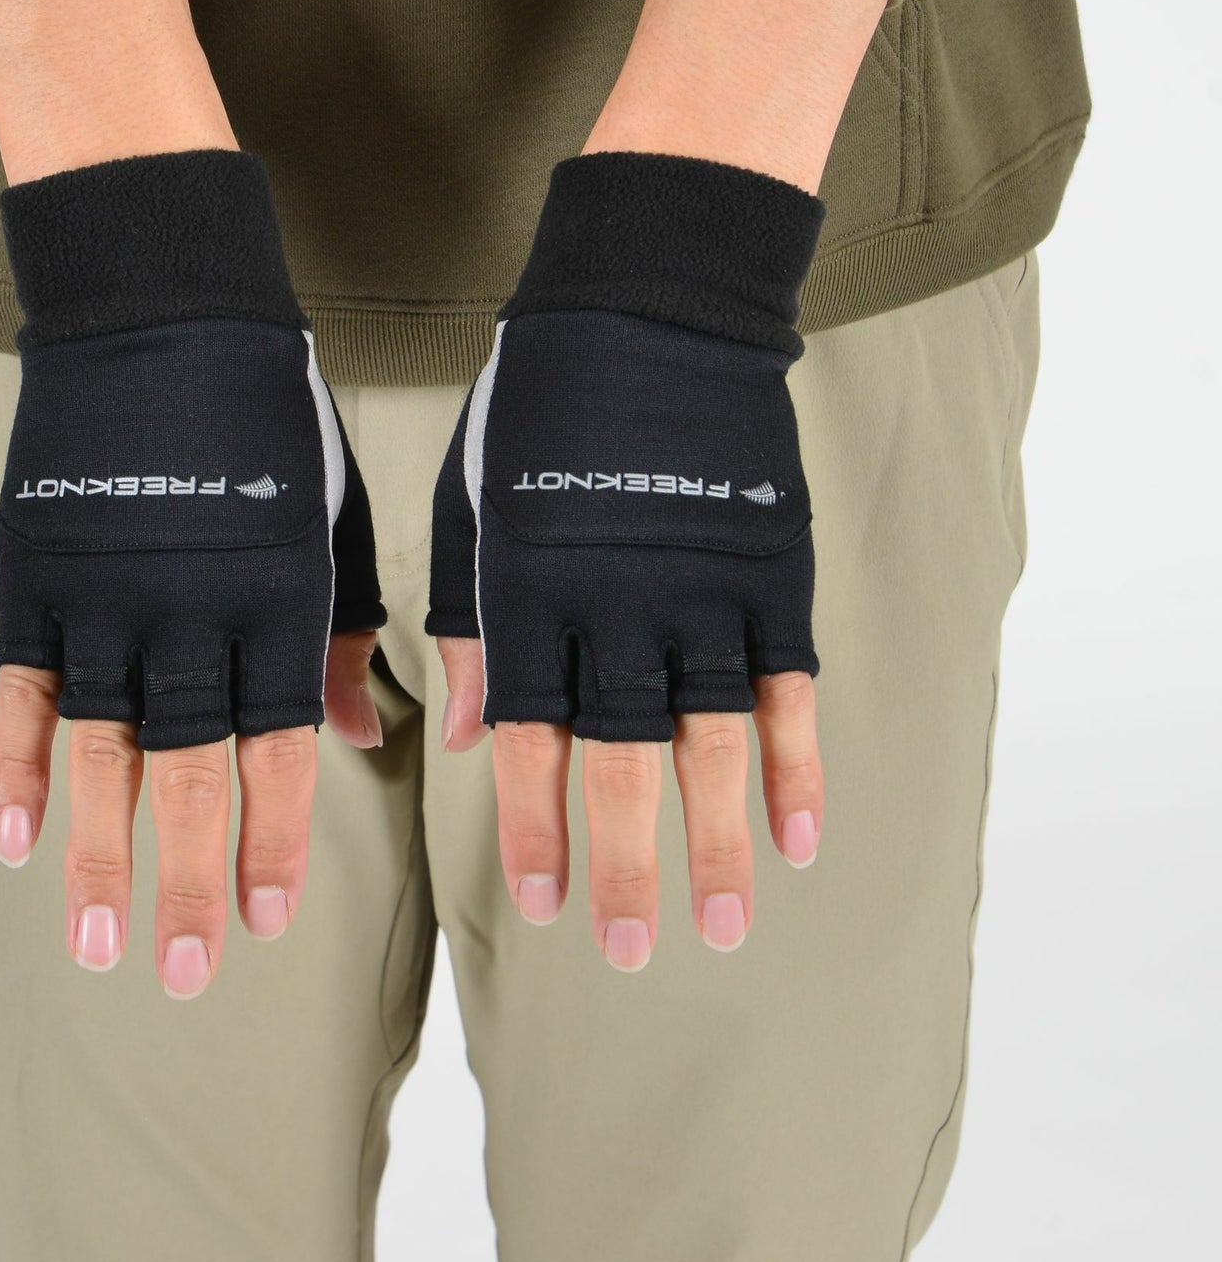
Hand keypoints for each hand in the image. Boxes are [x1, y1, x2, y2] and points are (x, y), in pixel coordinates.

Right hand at [0, 149, 385, 993]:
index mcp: (278, 600)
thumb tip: (356, 735)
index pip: (279, 747)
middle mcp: (194, 612)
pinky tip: (15, 837)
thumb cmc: (271, 419)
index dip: (273, 839)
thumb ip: (345, 632)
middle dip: (190, 878)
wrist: (165, 314)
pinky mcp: (38, 571)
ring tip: (95, 941)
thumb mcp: (335, 518)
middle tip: (186, 972)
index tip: (270, 920)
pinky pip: (23, 686)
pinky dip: (18, 762)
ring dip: (98, 851)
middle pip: (191, 770)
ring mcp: (107, 594)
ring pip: (102, 748)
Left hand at [427, 152, 824, 966]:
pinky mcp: (770, 570)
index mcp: (532, 594)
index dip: (536, 829)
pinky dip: (797, 764)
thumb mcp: (472, 502)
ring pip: (714, 743)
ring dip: (718, 841)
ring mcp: (702, 591)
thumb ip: (468, 621)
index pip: (530, 741)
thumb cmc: (536, 403)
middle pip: (625, 763)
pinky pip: (788, 687)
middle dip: (628, 864)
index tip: (543, 902)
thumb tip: (461, 735)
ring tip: (721, 925)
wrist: (646, 308)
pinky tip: (799, 837)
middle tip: (633, 953)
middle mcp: (617, 608)